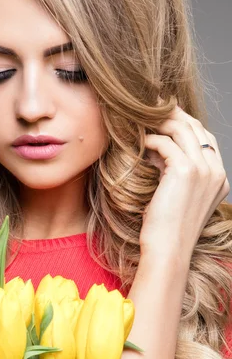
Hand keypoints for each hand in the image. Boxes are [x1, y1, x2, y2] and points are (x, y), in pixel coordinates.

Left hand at [139, 103, 229, 259]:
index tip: (165, 117)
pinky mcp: (186, 171)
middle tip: (151, 108)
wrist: (168, 250)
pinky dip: (151, 141)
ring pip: (182, 130)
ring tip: (142, 122)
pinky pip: (166, 143)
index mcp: (219, 179)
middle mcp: (217, 172)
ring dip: (160, 123)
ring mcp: (204, 170)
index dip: (186, 124)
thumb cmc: (167, 228)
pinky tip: (140, 145)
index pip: (206, 139)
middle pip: (197, 128)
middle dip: (174, 115)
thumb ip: (174, 171)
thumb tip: (156, 147)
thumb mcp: (176, 196)